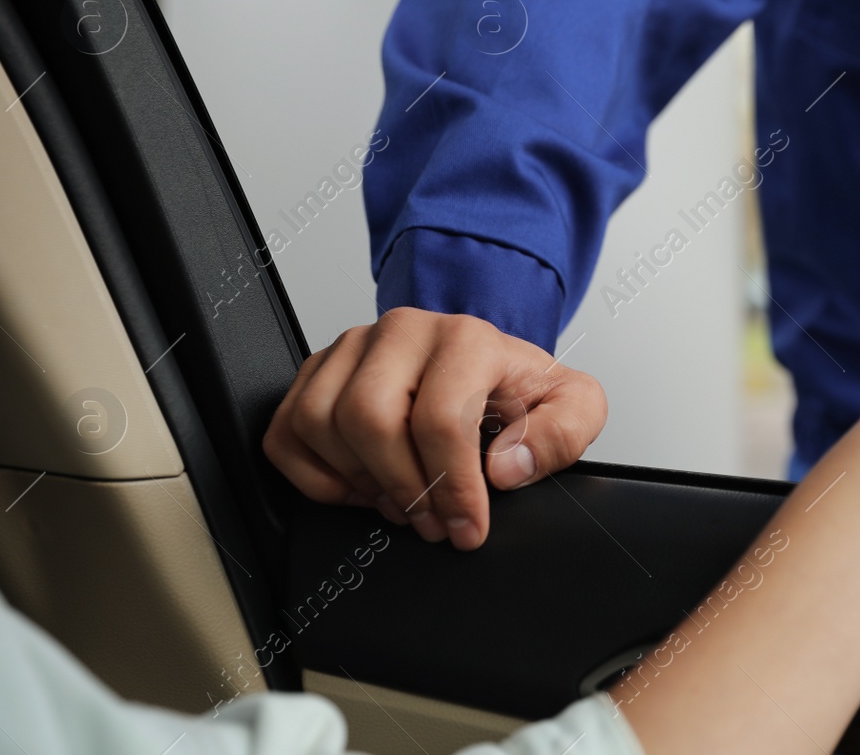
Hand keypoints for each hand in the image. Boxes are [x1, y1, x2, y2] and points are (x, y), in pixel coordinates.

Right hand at [262, 310, 606, 549]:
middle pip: (369, 419)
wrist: (486, 369)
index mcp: (466, 338)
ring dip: (358, 482)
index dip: (452, 487)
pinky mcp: (317, 374)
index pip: (440, 417)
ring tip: (400, 502)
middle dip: (402, 488)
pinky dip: (315, 477)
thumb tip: (506, 467)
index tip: (467, 527)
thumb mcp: (573, 408)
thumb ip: (562, 434)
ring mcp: (352, 349)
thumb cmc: (519, 391)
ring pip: (321, 423)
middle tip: (432, 521)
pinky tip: (360, 488)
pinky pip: (286, 432)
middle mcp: (402, 332)